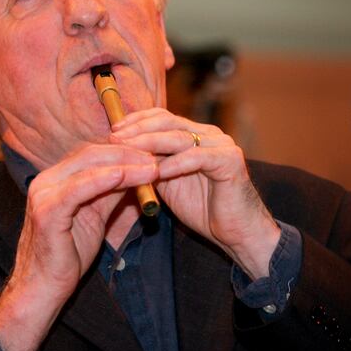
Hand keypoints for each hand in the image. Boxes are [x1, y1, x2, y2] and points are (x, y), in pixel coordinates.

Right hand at [0, 143, 156, 350]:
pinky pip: (78, 189)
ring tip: (151, 168)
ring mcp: (44, 194)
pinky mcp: (47, 212)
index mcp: (55, 179)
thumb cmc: (68, 254)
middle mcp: (46, 181)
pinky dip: (102, 180)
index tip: (152, 154)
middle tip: (156, 157)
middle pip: (90, 154)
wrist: (43, 287)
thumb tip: (136, 174)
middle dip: (127, 153)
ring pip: (87, 167)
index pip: (92, 152)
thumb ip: (111, 193)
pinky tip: (123, 176)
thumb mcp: (95, 216)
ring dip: (124, 165)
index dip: (124, 150)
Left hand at [110, 108, 280, 278]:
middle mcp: (209, 134)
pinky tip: (155, 171)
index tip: (113, 130)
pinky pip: (196, 157)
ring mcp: (221, 145)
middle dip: (138, 130)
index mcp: (196, 135)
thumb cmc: (204, 209)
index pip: (163, 117)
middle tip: (115, 138)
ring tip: (128, 149)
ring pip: (179, 137)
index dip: (137, 121)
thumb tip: (123, 153)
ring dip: (150, 143)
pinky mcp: (229, 160)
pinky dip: (174, 164)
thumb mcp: (169, 183)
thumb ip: (152, 164)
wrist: (237, 233)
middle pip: (168, 122)